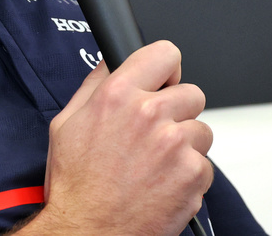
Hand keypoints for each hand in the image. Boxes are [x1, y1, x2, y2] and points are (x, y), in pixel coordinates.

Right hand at [21, 41, 213, 235]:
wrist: (87, 233)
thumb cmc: (76, 185)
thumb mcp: (66, 123)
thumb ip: (95, 84)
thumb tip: (113, 60)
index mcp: (118, 95)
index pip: (165, 53)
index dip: (166, 69)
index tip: (164, 81)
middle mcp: (149, 114)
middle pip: (192, 93)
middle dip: (177, 112)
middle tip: (155, 136)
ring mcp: (175, 144)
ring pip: (202, 130)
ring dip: (185, 146)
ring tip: (156, 165)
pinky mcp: (193, 174)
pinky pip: (205, 165)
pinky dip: (189, 176)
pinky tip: (162, 185)